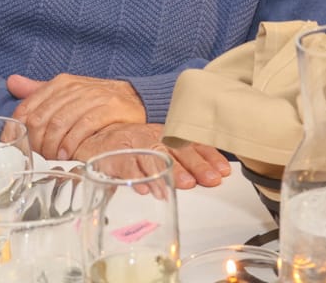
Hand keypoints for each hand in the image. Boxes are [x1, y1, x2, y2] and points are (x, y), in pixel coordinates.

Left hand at [8, 73, 145, 160]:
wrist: (136, 98)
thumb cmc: (96, 100)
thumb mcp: (67, 92)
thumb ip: (39, 90)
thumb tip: (12, 82)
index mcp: (61, 83)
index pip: (27, 108)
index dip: (18, 131)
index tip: (19, 149)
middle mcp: (75, 88)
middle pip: (41, 118)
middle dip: (36, 143)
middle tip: (38, 157)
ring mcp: (93, 97)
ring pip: (60, 123)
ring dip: (53, 147)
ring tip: (53, 159)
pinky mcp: (110, 107)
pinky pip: (83, 127)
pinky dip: (72, 144)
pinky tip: (68, 155)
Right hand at [73, 122, 232, 188]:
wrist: (101, 136)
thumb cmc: (137, 144)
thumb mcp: (163, 145)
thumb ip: (184, 158)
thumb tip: (213, 173)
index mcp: (169, 136)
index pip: (193, 144)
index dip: (210, 157)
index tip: (223, 171)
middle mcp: (155, 139)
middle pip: (178, 152)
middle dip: (196, 166)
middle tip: (209, 179)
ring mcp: (135, 148)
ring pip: (155, 159)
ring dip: (170, 172)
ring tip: (184, 184)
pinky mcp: (115, 159)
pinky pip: (127, 168)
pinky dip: (137, 178)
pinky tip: (147, 189)